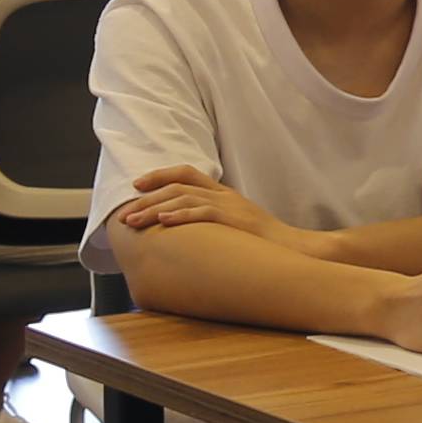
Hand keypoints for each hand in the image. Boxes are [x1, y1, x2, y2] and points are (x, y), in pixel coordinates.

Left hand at [111, 165, 286, 239]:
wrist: (295, 250)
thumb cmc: (265, 244)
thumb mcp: (237, 227)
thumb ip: (214, 222)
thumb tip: (186, 231)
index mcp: (225, 193)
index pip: (187, 172)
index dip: (160, 175)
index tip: (136, 185)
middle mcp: (225, 195)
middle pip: (178, 185)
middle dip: (147, 198)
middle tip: (125, 212)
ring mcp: (231, 206)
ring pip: (184, 198)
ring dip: (154, 209)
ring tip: (134, 221)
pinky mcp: (236, 220)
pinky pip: (203, 212)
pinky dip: (181, 216)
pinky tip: (163, 222)